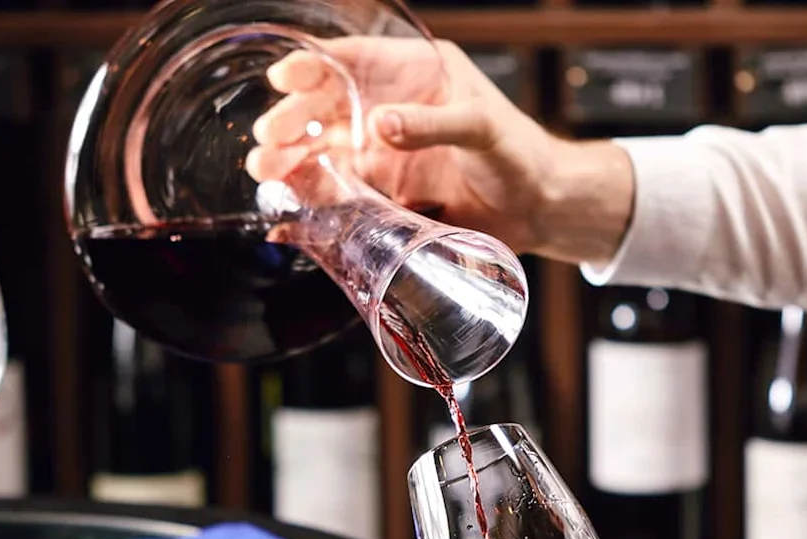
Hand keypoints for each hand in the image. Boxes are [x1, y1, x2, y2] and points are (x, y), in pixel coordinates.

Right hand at [248, 36, 633, 263]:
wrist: (542, 211)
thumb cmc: (523, 157)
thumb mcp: (481, 130)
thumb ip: (433, 125)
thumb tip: (379, 126)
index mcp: (418, 74)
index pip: (356, 60)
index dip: (316, 66)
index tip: (284, 77)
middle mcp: (395, 108)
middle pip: (329, 105)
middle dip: (294, 118)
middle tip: (268, 137)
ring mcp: (388, 150)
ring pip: (327, 147)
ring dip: (293, 157)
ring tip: (265, 169)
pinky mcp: (387, 191)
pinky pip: (341, 188)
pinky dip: (313, 193)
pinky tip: (289, 199)